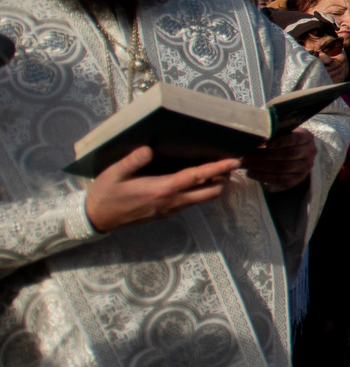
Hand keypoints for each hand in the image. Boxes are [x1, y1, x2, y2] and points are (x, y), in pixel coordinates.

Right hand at [84, 146, 242, 231]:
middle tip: (230, 163)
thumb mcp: (115, 173)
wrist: (97, 218)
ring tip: (218, 170)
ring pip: (203, 199)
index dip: (218, 168)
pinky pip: (191, 203)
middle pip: (210, 192)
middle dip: (224, 178)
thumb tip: (150, 148)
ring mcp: (170, 210)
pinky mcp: (166, 214)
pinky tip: (196, 181)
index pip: (198, 177)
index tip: (235, 160)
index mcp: (162, 189)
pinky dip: (201, 192)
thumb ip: (133, 160)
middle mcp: (171, 202)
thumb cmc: (106, 193)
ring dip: (214, 186)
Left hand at [242, 128, 317, 192]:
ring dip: (261, 167)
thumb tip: (254, 137)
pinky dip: (263, 176)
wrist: (294, 156)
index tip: (266, 143)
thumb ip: (273, 133)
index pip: (295, 138)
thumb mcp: (283, 133)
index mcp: (307, 137)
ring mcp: (305, 167)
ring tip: (246, 164)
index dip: (280, 141)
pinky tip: (251, 173)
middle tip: (247, 156)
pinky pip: (280, 179)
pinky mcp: (297, 179)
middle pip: (287, 154)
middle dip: (264, 155)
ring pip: (282, 168)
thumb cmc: (284, 141)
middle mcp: (310, 152)